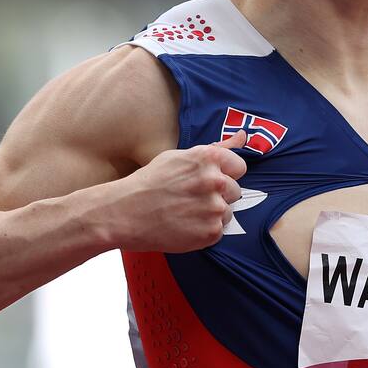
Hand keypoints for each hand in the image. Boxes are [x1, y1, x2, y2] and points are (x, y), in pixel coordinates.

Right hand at [107, 130, 248, 252]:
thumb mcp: (179, 157)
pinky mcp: (211, 231)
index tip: (207, 181)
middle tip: (191, 199)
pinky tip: (184, 225)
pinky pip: (219, 231)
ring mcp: (215, 207)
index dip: (225, 174)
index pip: (239, 166)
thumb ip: (216, 148)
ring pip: (228, 212)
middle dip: (218, 195)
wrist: (124, 213)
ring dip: (212, 214)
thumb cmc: (149, 182)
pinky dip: (204, 231)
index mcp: (209, 158)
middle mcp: (216, 181)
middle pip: (236, 191)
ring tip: (185, 213)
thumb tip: (243, 135)